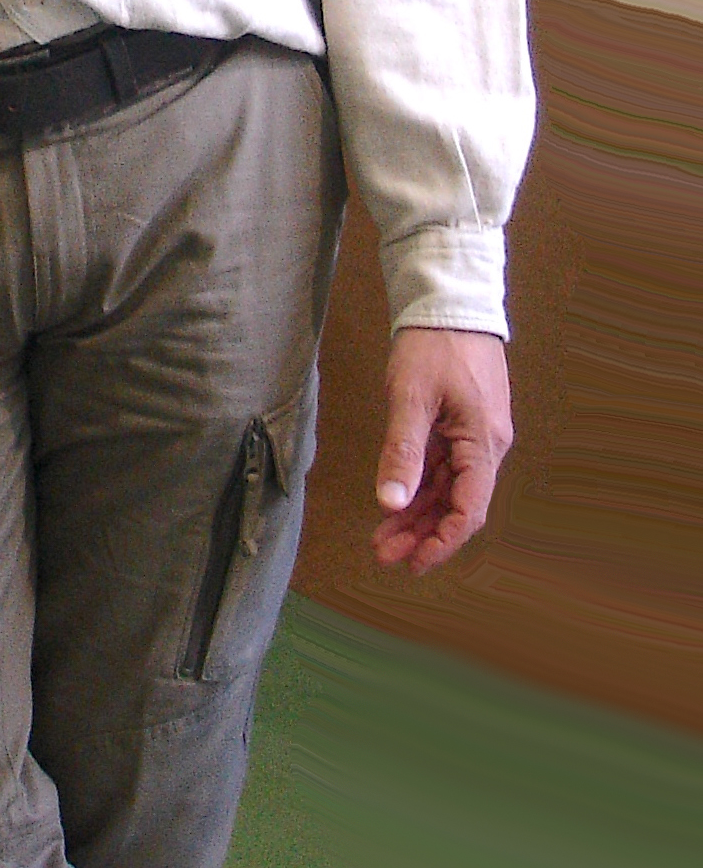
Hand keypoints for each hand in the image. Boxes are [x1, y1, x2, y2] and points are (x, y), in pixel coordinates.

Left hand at [371, 327, 512, 573]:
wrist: (450, 303)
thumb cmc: (434, 345)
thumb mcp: (411, 398)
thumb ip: (401, 452)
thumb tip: (390, 503)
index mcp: (483, 442)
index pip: (468, 509)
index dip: (442, 542)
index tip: (413, 563)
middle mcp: (485, 445)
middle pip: (456, 504)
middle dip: (422, 534)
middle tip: (384, 556)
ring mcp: (473, 436)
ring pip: (446, 489)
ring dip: (417, 515)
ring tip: (382, 539)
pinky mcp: (459, 426)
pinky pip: (441, 468)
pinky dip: (418, 488)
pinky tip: (394, 505)